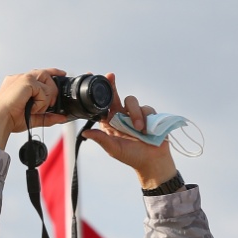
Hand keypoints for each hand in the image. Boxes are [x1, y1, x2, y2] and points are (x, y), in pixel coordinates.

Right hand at [0, 69, 73, 149]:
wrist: (0, 120)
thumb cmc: (10, 119)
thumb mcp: (33, 117)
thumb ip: (47, 116)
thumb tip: (62, 117)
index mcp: (18, 84)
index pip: (39, 73)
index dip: (52, 73)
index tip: (62, 74)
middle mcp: (20, 78)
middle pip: (46, 75)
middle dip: (52, 91)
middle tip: (47, 105)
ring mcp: (23, 78)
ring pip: (47, 82)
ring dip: (45, 99)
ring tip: (35, 109)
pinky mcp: (26, 81)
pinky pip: (44, 90)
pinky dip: (41, 102)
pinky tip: (31, 107)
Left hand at [80, 73, 177, 188]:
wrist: (153, 161)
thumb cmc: (131, 156)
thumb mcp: (114, 148)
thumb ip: (101, 139)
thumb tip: (84, 133)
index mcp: (110, 123)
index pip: (102, 106)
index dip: (98, 95)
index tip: (94, 83)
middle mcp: (121, 116)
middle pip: (115, 96)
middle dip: (112, 85)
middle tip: (110, 76)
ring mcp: (135, 114)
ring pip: (131, 101)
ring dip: (135, 115)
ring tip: (139, 130)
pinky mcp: (149, 115)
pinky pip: (146, 108)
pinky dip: (146, 118)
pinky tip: (148, 130)